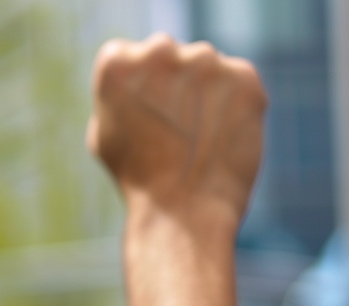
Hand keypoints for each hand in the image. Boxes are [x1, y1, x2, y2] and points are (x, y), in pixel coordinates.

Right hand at [87, 35, 266, 305]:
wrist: (182, 212)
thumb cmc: (135, 179)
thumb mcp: (104, 132)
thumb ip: (119, 94)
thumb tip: (141, 80)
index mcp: (116, 63)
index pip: (127, 54)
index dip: (135, 89)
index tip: (140, 117)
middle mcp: (160, 51)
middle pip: (167, 54)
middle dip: (170, 84)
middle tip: (171, 129)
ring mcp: (206, 61)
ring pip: (204, 67)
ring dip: (203, 92)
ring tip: (195, 138)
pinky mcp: (244, 76)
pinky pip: (237, 80)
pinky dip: (233, 103)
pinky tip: (218, 137)